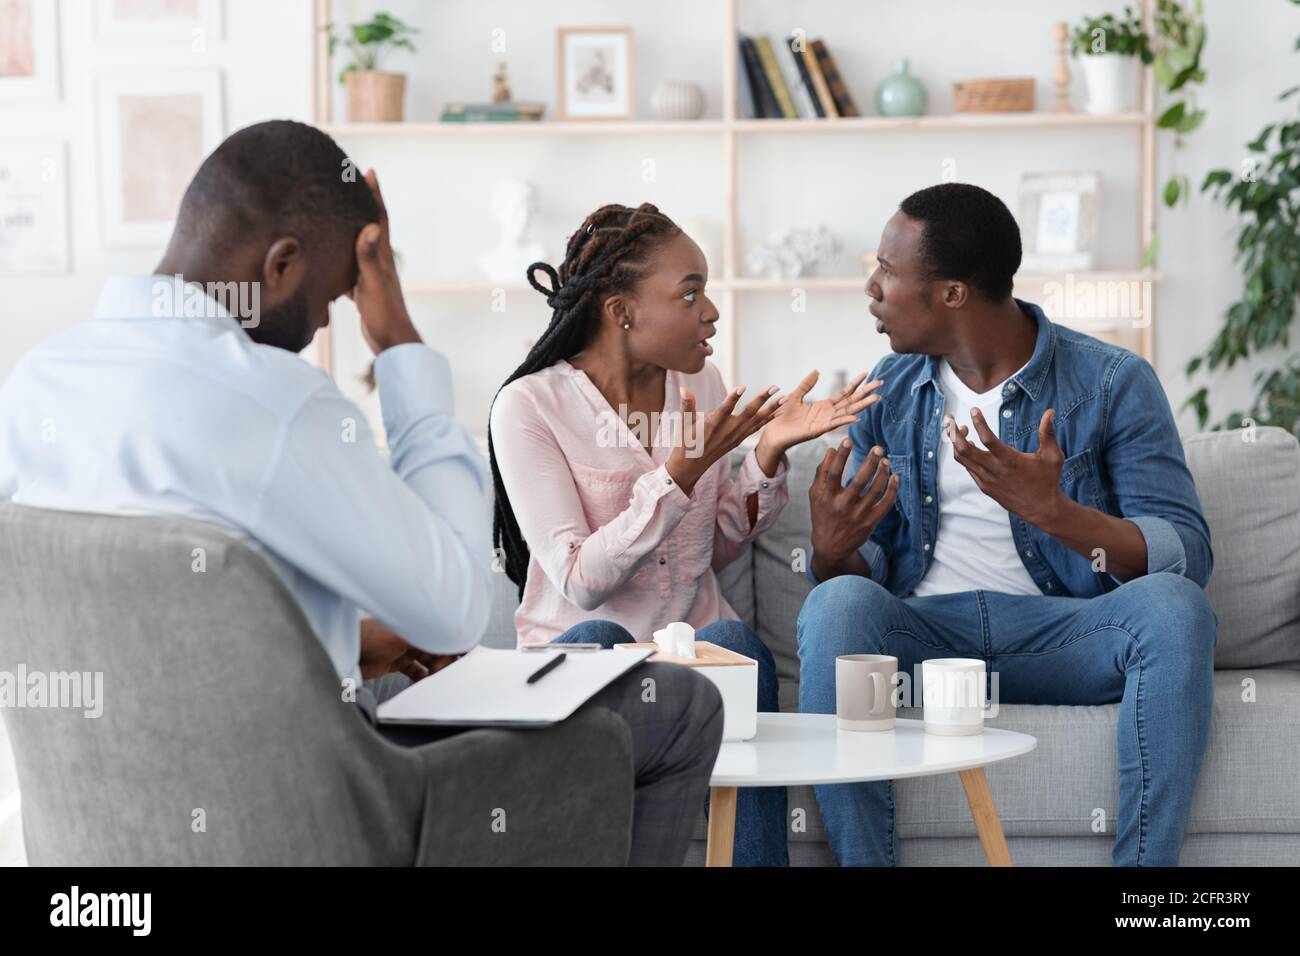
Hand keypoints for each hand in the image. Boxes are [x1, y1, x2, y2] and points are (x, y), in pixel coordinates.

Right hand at [350, 169, 420, 354]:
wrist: (392, 343)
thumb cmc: (385, 315)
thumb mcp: (373, 284)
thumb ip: (370, 257)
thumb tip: (372, 226)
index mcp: (383, 257)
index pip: (379, 219)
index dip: (374, 195)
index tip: (368, 172)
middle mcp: (378, 263)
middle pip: (368, 227)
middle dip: (360, 206)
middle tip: (348, 186)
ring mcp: (371, 276)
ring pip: (357, 247)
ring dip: (347, 231)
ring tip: (332, 217)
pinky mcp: (363, 290)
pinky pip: (348, 268)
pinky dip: (338, 260)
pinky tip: (325, 259)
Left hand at [359, 618, 460, 681]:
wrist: (345, 651)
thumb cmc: (369, 638)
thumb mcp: (403, 636)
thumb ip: (430, 636)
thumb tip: (453, 636)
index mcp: (418, 622)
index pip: (446, 632)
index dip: (458, 644)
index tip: (466, 658)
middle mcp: (414, 633)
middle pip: (440, 648)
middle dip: (446, 662)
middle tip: (443, 674)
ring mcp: (405, 648)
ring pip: (430, 660)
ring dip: (435, 671)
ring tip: (436, 681)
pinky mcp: (396, 661)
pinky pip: (416, 670)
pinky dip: (422, 677)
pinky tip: (423, 683)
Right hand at [665, 384, 781, 494]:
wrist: (691, 467)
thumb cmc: (685, 443)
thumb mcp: (684, 424)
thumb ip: (687, 405)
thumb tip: (684, 389)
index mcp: (712, 425)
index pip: (723, 410)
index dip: (732, 399)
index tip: (742, 387)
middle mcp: (727, 431)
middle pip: (747, 413)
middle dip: (762, 399)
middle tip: (775, 387)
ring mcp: (735, 436)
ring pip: (756, 421)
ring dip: (772, 409)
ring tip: (785, 398)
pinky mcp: (738, 440)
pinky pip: (756, 428)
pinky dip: (768, 420)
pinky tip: (778, 412)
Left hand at [756, 370, 882, 472]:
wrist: (773, 433)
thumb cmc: (783, 418)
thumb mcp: (795, 396)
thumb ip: (806, 385)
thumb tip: (816, 371)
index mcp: (824, 407)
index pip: (844, 394)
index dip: (855, 384)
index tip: (866, 374)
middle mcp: (828, 415)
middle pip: (851, 402)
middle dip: (865, 392)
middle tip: (880, 382)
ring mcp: (825, 423)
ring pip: (848, 412)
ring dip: (862, 406)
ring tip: (877, 397)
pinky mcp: (817, 430)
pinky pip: (834, 425)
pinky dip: (845, 421)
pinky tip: (857, 418)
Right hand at [809, 439, 898, 575]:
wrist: (831, 546)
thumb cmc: (822, 515)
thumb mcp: (815, 495)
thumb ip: (821, 472)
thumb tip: (832, 450)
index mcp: (827, 497)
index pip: (834, 472)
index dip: (841, 455)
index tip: (848, 440)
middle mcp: (843, 505)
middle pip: (859, 479)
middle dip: (870, 461)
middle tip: (878, 448)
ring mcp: (858, 514)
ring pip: (876, 490)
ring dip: (883, 473)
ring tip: (885, 461)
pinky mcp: (870, 522)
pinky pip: (886, 503)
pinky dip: (893, 489)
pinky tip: (895, 477)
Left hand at [950, 407, 1066, 526]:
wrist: (1041, 509)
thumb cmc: (1048, 480)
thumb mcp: (1053, 456)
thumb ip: (1048, 433)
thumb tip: (1050, 412)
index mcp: (1010, 460)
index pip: (987, 439)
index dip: (979, 423)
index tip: (974, 410)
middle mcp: (994, 470)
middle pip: (964, 449)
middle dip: (954, 432)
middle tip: (950, 418)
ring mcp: (987, 479)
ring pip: (962, 459)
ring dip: (957, 442)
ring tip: (962, 429)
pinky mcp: (984, 486)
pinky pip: (968, 468)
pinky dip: (964, 455)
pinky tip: (969, 445)